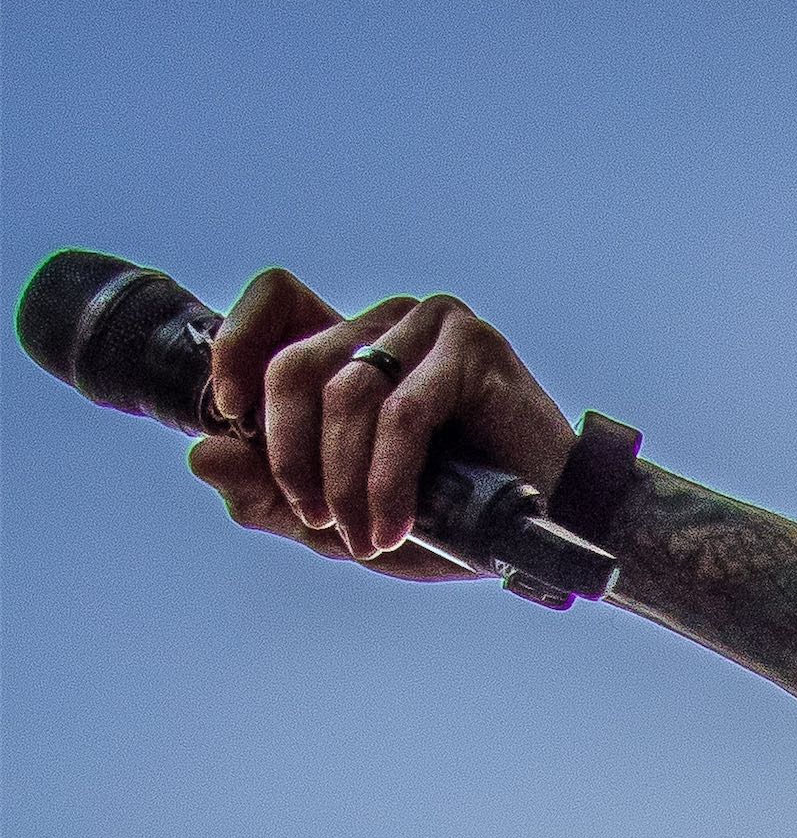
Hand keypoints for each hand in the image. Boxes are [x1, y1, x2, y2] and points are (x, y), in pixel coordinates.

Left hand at [193, 269, 574, 573]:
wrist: (556, 526)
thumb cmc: (455, 518)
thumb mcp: (343, 517)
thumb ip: (271, 494)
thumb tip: (200, 455)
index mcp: (356, 343)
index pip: (275, 300)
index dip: (236, 346)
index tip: (230, 415)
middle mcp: (389, 322)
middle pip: (295, 364)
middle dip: (290, 456)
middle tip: (314, 518)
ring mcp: (433, 326)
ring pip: (345, 394)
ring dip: (342, 480)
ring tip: (364, 537)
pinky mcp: (473, 348)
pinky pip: (400, 415)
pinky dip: (384, 480)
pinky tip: (393, 524)